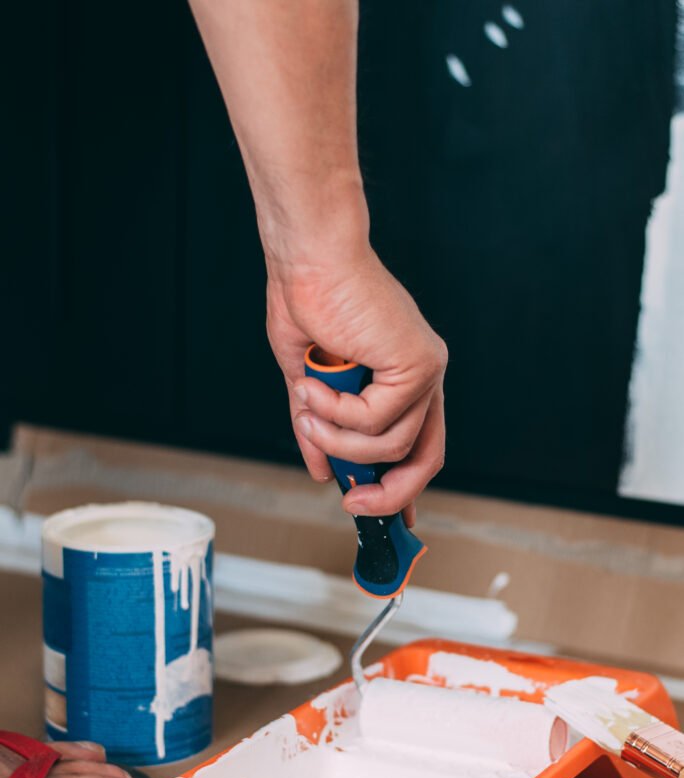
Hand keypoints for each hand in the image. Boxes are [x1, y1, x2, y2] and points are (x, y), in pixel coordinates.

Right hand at [266, 246, 447, 521]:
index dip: (403, 488)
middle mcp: (423, 377)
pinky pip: (377, 422)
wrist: (309, 259)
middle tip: (351, 504)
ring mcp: (426, 371)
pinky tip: (314, 388)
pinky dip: (337, 414)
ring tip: (306, 410)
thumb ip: (320, 430)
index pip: (417, 447)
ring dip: (339, 440)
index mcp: (403, 379)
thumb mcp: (309, 384)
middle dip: (388, 493)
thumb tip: (322, 473)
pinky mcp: (419, 364)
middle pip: (424, 459)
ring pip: (391, 446)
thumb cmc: (307, 303)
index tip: (385, 518)